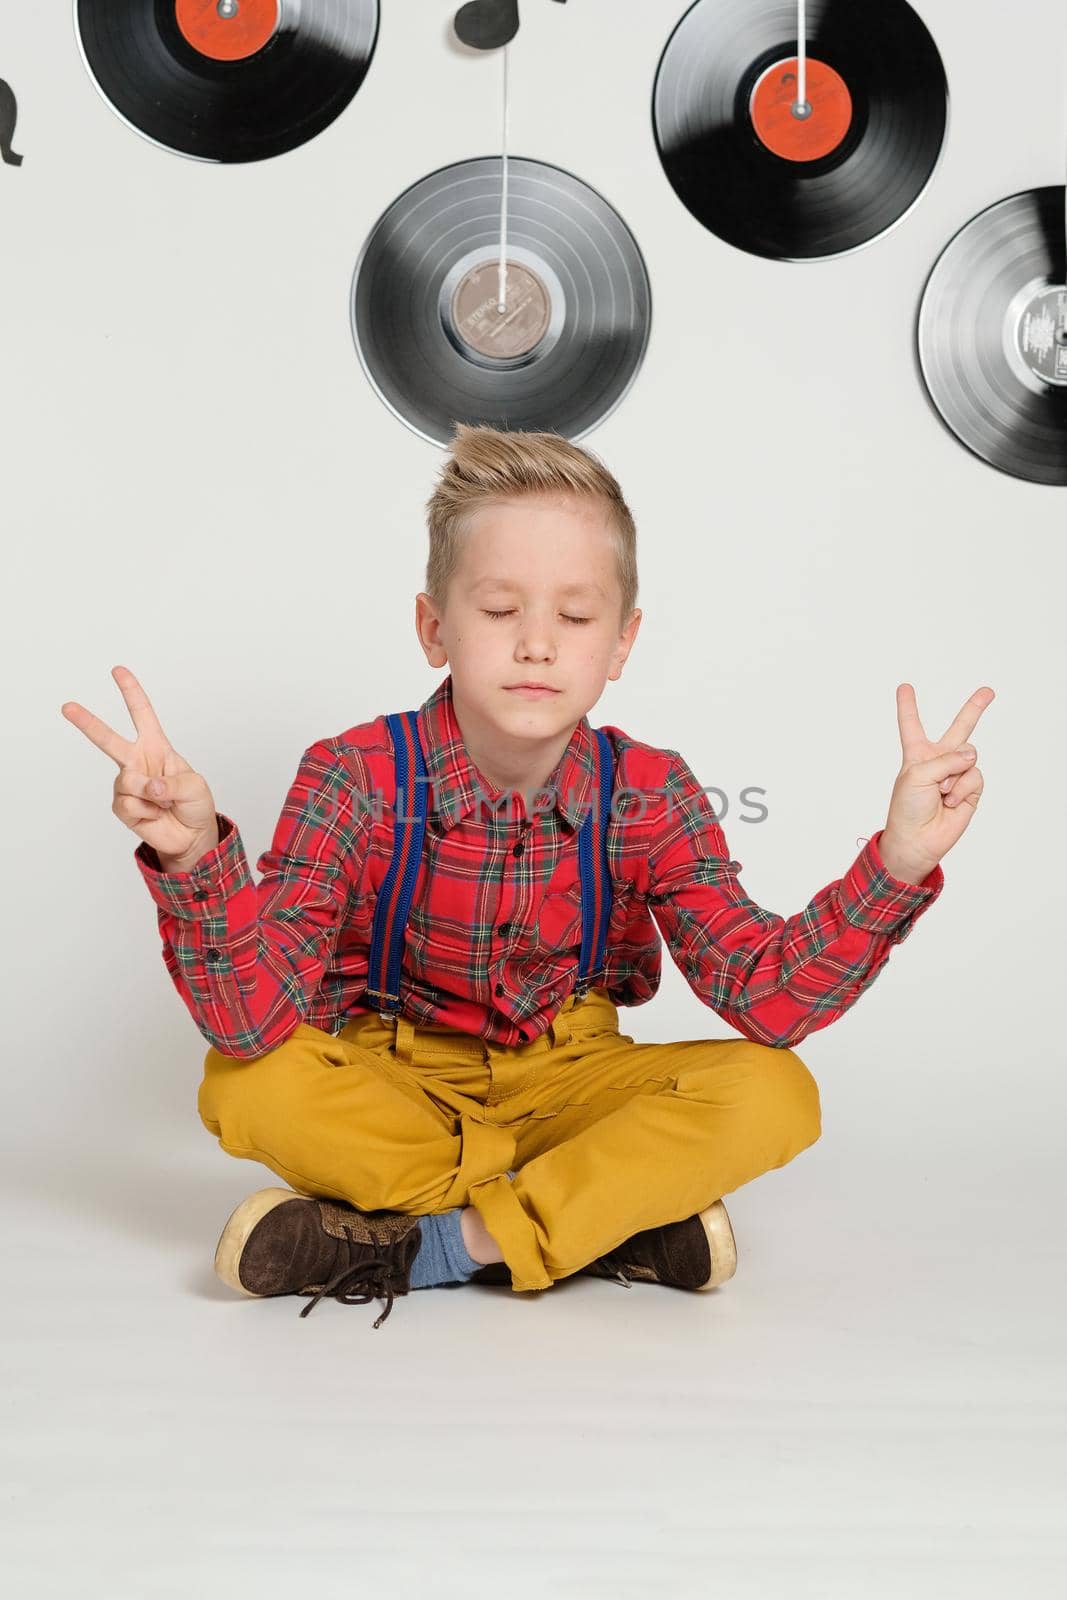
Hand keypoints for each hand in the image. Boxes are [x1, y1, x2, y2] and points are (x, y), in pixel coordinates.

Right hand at [61, 665, 218, 865]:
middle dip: (87, 723)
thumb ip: (172, 782)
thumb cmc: (195, 805)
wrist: (191, 836)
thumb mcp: (195, 786)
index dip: (131, 692)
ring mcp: (128, 784)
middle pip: (108, 739)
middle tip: (67, 706)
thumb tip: (148, 787)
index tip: (118, 670)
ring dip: (150, 794)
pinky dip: (146, 811)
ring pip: (128, 781)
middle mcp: (138, 762)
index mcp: (157, 747)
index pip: (142, 715)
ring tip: (164, 803)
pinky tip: (154, 814)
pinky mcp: (122, 806)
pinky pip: (128, 803)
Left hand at [878, 683, 993, 881]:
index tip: (904, 687)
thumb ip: (946, 759)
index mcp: (916, 753)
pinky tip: (950, 801)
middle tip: (988, 691)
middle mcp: (938, 759)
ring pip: (969, 755)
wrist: (917, 839)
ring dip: (953, 774)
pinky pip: (975, 775)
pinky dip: (962, 788)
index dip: (907, 705)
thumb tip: (973, 755)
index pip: (911, 724)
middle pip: (959, 728)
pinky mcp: (970, 789)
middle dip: (974, 709)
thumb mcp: (917, 774)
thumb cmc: (907, 807)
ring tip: (940, 792)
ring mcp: (956, 773)